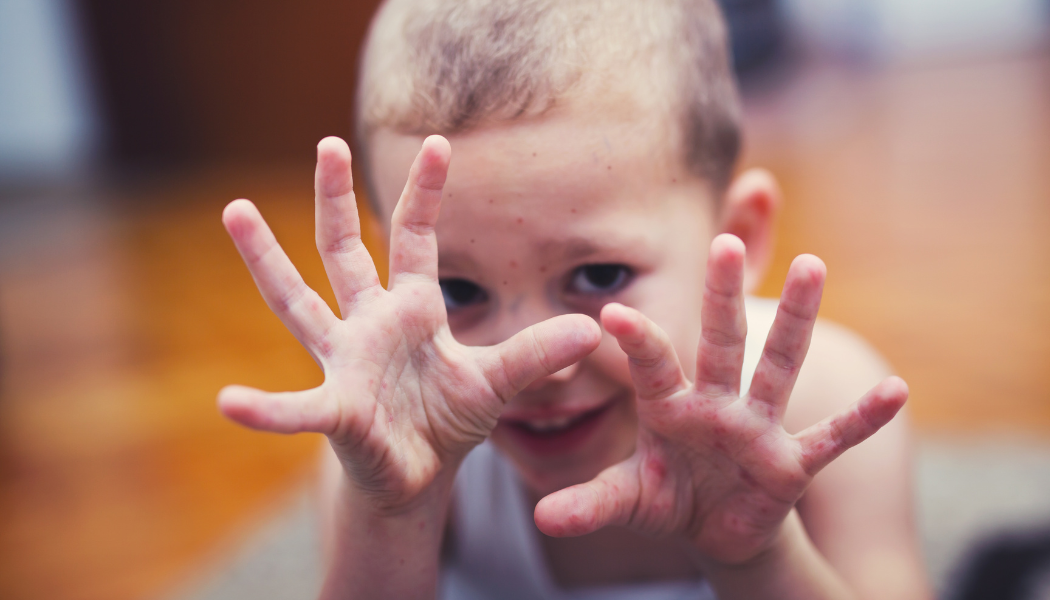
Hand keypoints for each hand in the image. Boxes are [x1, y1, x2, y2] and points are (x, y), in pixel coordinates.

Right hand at [218, 136, 600, 512]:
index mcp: (412, 309)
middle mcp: (369, 324)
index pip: (416, 239)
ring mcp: (345, 362)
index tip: (440, 142)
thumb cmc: (449, 420)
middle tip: (325, 142)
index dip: (427, 194)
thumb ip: (536, 353)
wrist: (418, 476)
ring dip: (267, 259)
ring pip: (297, 301)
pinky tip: (230, 403)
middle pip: (345, 250)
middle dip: (334, 199)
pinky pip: (296, 408)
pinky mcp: (335, 410)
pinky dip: (266, 409)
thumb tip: (590, 330)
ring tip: (235, 209)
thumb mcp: (498, 382)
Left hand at [534, 234, 907, 564]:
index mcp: (670, 406)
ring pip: (778, 366)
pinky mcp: (792, 463)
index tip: (609, 313)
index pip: (652, 366)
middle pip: (722, 342)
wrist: (713, 527)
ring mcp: (758, 428)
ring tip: (813, 266)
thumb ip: (591, 503)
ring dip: (795, 322)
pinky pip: (831, 438)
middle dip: (722, 296)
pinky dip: (861, 419)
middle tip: (722, 242)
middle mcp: (717, 404)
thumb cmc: (668, 498)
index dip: (636, 342)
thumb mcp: (629, 501)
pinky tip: (896, 389)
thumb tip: (541, 519)